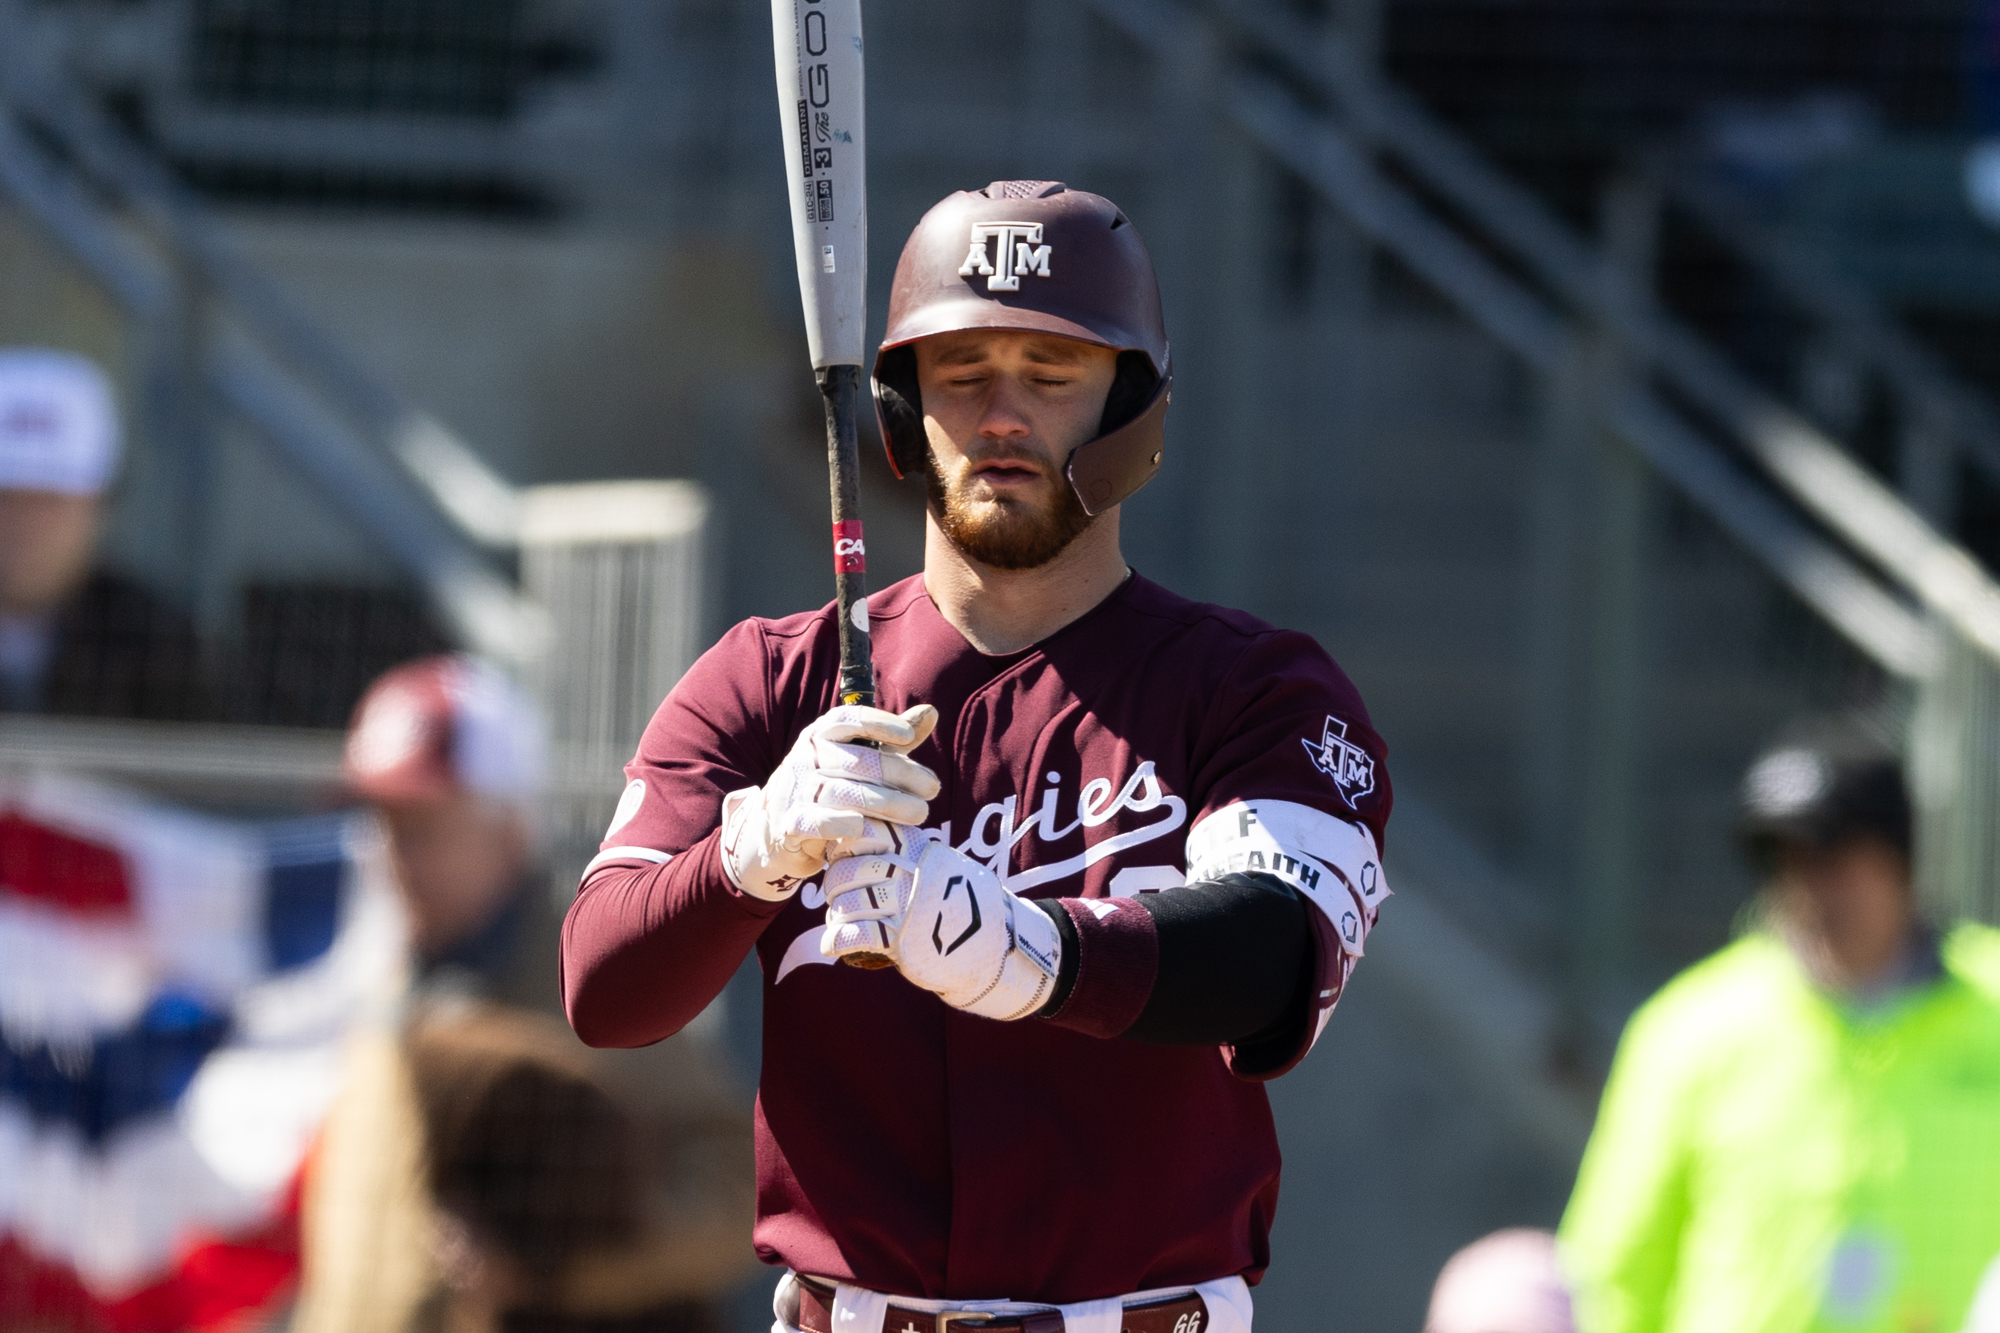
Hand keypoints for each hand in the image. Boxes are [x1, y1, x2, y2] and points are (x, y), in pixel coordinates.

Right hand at [719, 704, 937, 900]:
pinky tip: (864, 827)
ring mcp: (795, 790)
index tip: (908, 736)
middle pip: (857, 760)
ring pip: (843, 791)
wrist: (782, 831)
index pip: (847, 719)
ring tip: (920, 813)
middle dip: (900, 774)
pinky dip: (839, 822)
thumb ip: (893, 741)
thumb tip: (931, 711)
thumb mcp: (861, 760)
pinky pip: (814, 821)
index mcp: (821, 735)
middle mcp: (806, 757)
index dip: (878, 723)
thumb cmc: (832, 788)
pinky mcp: (790, 824)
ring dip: (885, 803)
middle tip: (932, 789)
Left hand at [821, 836, 1061, 1020]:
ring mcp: (907, 906)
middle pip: (847, 868)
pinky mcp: (903, 940)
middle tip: (839, 893)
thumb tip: (862, 842)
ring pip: (846, 902)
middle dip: (835, 883)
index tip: (847, 855)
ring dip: (837, 914)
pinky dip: (837, 940)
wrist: (997, 944)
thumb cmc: (965, 904)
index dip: (847, 842)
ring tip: (841, 920)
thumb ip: (908, 853)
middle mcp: (910, 873)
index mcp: (918, 850)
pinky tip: (831, 945)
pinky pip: (856, 934)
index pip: (866, 830)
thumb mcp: (943, 865)